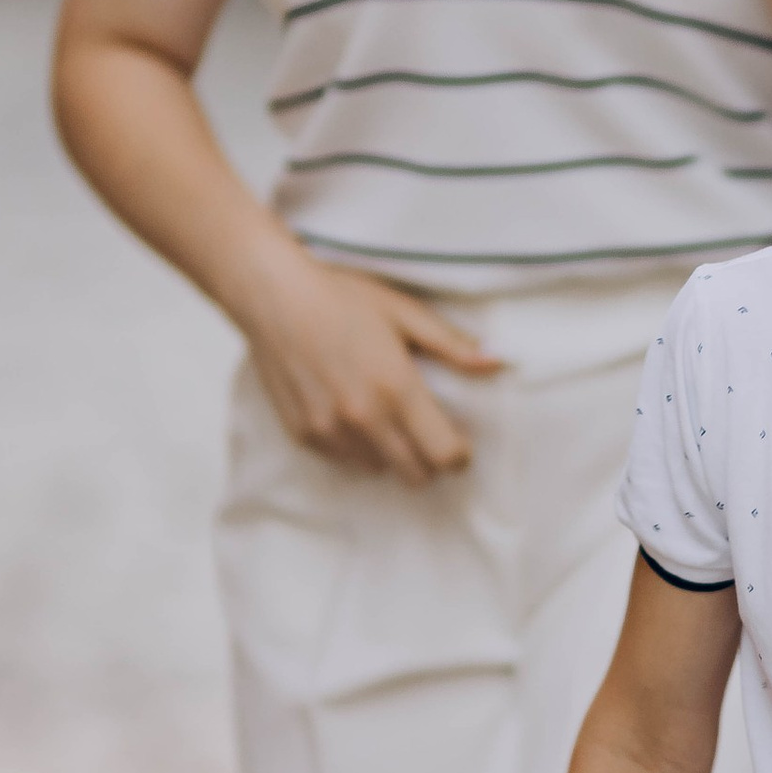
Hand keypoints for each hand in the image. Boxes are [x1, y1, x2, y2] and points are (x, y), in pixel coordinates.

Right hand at [238, 241, 501, 486]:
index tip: (459, 441)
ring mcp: (331, 431)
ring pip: (379, 470)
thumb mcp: (404, 313)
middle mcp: (365, 418)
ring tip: (383, 415)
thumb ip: (452, 345)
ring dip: (390, 453)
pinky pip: (344, 460)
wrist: (273, 297)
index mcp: (397, 388)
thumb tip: (498, 361)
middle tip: (427, 434)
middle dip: (430, 461)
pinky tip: (349, 410)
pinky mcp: (304, 435)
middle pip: (417, 475)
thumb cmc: (342, 297)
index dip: (459, 454)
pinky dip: (355, 446)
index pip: (444, 455)